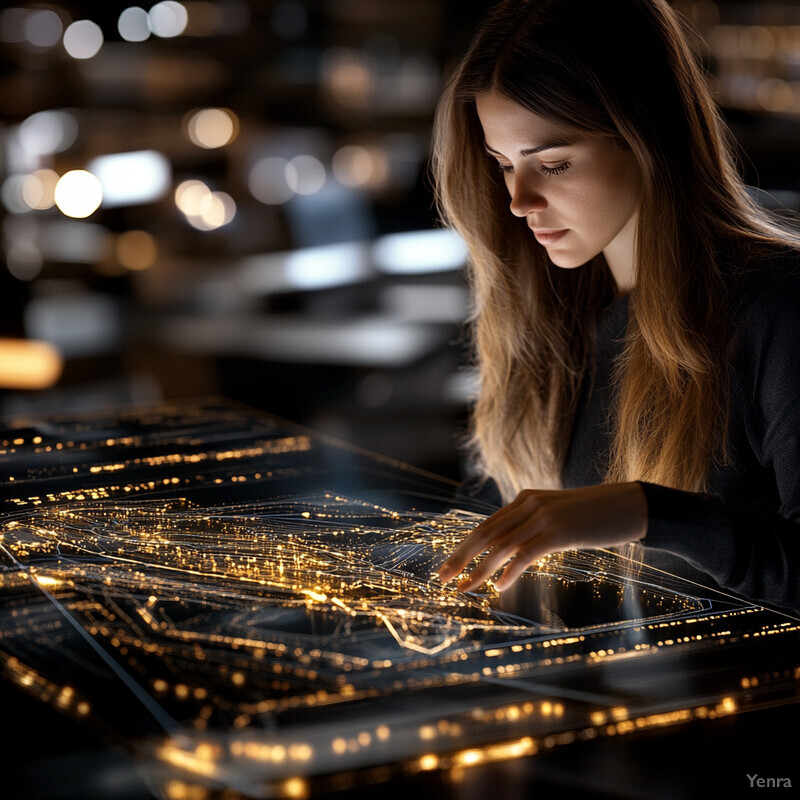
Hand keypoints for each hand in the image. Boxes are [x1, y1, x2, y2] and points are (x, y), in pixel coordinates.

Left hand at [436, 482, 647, 591]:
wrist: (631, 505)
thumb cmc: (595, 515)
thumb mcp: (558, 516)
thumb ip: (534, 526)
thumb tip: (513, 551)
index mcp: (525, 499)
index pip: (487, 526)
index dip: (464, 548)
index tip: (448, 566)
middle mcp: (529, 504)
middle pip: (486, 534)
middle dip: (461, 557)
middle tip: (442, 578)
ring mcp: (544, 516)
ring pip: (502, 545)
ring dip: (480, 569)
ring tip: (464, 588)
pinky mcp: (560, 530)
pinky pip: (527, 553)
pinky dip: (511, 570)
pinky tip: (500, 586)